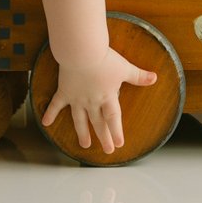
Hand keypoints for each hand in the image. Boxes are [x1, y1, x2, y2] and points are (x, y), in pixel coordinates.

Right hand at [40, 47, 157, 153]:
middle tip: (107, 151)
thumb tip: (155, 78)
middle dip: (103, 137)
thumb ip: (138, 76)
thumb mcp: (124, 67)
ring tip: (84, 145)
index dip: (116, 132)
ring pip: (79, 120)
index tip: (119, 145)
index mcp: (107, 97)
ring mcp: (77, 99)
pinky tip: (46, 123)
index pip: (113, 119)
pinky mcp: (64, 91)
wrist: (81, 51)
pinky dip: (50, 114)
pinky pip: (56, 105)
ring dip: (82, 133)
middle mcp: (92, 102)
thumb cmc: (104, 58)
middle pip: (98, 123)